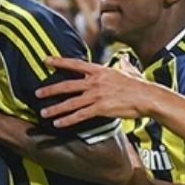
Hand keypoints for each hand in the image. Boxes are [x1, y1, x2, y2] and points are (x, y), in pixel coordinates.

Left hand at [36, 57, 157, 126]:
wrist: (147, 97)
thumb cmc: (139, 85)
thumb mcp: (129, 71)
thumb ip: (123, 66)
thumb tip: (125, 60)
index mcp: (100, 71)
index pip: (75, 64)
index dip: (59, 61)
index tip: (46, 60)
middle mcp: (95, 82)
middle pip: (67, 85)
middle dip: (50, 89)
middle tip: (37, 93)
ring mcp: (97, 95)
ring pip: (70, 102)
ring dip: (55, 108)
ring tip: (42, 112)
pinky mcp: (100, 109)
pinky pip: (80, 115)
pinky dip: (67, 120)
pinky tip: (58, 123)